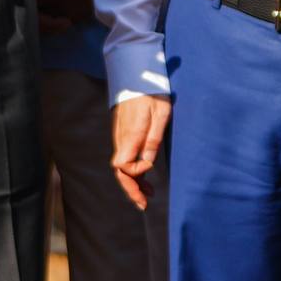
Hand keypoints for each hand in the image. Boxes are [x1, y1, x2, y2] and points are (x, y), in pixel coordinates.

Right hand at [109, 95, 170, 211]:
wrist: (137, 76)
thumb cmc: (152, 93)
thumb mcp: (161, 113)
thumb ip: (154, 138)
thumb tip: (148, 162)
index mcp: (130, 135)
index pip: (123, 166)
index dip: (136, 173)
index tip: (150, 169)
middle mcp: (121, 138)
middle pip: (119, 171)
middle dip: (130, 189)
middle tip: (143, 205)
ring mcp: (120, 137)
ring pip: (122, 166)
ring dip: (134, 182)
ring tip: (148, 195)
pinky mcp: (124, 135)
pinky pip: (125, 158)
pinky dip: (134, 170)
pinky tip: (145, 177)